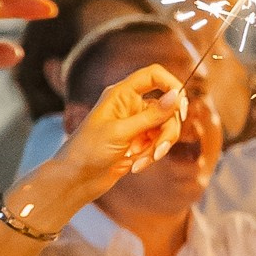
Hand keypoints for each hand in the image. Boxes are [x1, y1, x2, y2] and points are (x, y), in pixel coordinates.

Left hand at [18, 63, 185, 222]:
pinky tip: (135, 166)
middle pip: (167, 107)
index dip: (171, 85)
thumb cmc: (88, 151)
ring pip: (165, 128)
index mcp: (122, 94)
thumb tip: (177, 96)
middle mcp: (130, 105)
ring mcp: (136, 124)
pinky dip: (152, 155)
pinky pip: (158, 144)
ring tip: (141, 162)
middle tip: (159, 150)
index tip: (180, 107)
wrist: (75, 179)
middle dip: (167, 131)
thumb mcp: (121, 132)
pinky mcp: (139, 142)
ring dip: (159, 147)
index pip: (154, 75)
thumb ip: (152, 115)